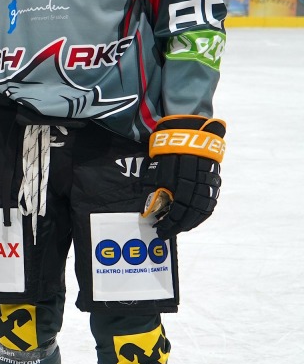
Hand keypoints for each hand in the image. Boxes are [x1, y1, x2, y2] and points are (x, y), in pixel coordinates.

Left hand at [141, 114, 225, 238]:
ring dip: (191, 222)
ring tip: (180, 228)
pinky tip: (193, 219)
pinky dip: (202, 213)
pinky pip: (211, 201)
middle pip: (191, 212)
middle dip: (179, 226)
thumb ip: (153, 189)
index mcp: (181, 178)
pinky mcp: (215, 178)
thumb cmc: (168, 150)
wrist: (190, 130)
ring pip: (203, 208)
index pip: (177, 209)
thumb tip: (149, 210)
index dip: (169, 223)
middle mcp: (197, 181)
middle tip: (167, 232)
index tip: (159, 230)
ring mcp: (209, 180)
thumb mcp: (156, 167)